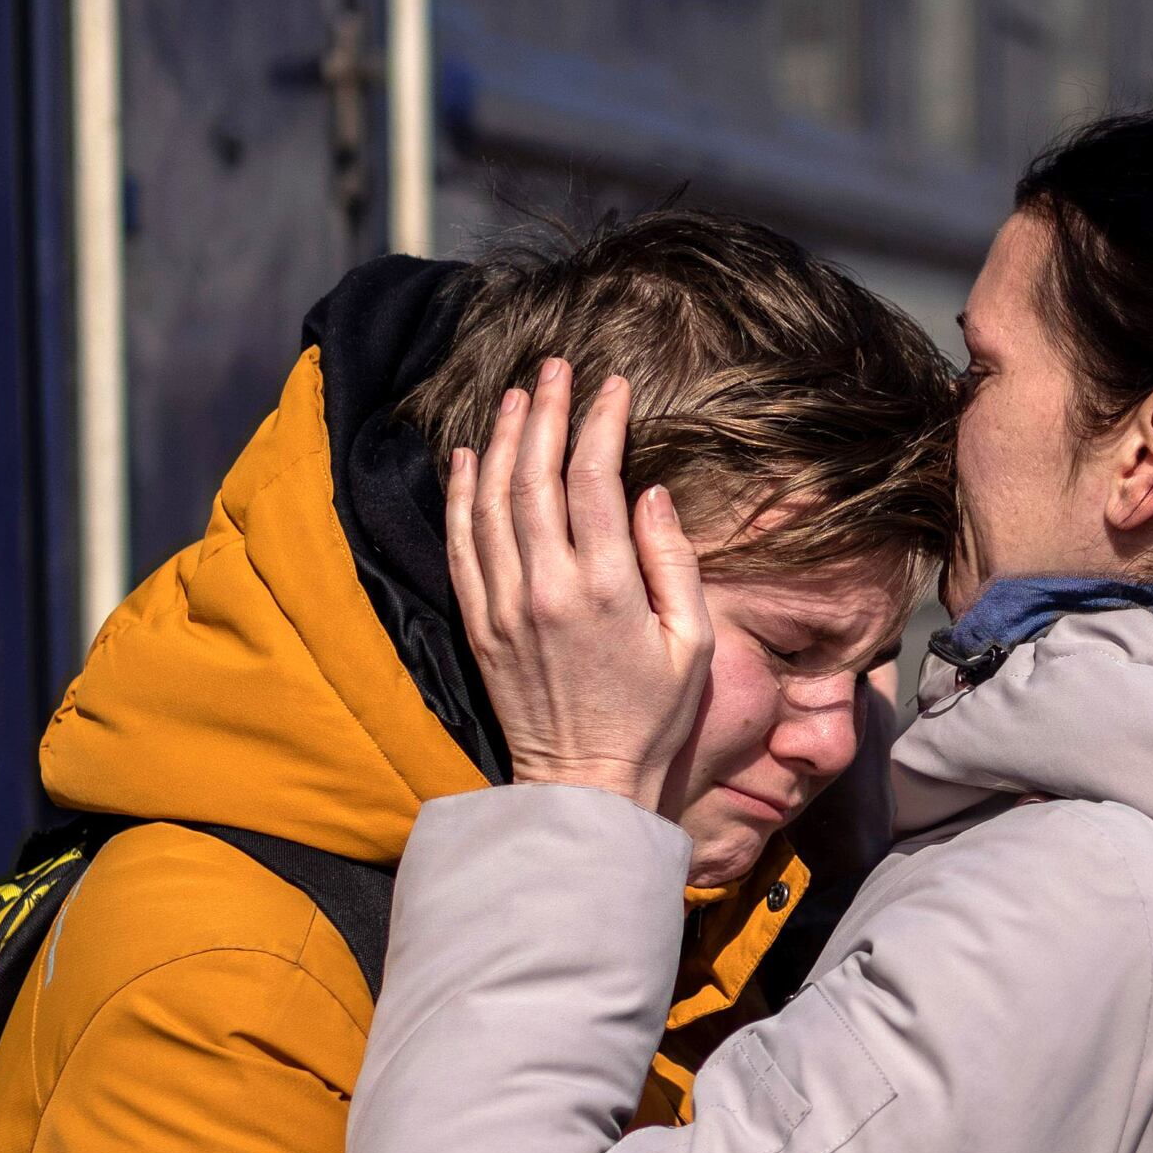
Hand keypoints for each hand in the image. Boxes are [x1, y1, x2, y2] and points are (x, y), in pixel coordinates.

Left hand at [444, 361, 710, 805]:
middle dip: (548, 411)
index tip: (612, 385)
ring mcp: (504, 606)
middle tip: (556, 367)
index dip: (601, 423)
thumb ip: (673, 563)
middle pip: (535, 476)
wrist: (583, 784)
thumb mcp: (692, 644)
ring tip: (517, 395)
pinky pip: (460, 544)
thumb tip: (650, 495)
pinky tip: (470, 456)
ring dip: (503, 440)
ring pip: (491, 500)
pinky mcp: (478, 624)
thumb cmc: (653, 718)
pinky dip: (461, 493)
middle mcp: (546, 589)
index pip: (594, 480)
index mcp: (606, 590)